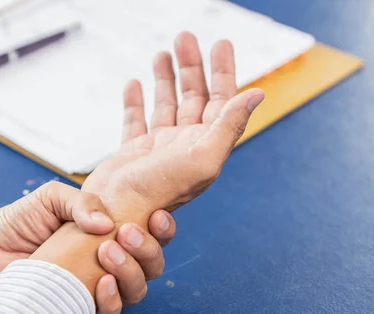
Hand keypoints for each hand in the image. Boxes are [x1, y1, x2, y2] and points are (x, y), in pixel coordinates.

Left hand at [0, 181, 174, 313]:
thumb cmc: (22, 220)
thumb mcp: (53, 197)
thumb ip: (82, 201)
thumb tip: (108, 223)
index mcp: (111, 232)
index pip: (151, 234)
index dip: (163, 228)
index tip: (155, 216)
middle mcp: (111, 261)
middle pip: (152, 265)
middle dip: (147, 250)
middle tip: (125, 234)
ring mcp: (97, 286)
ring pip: (137, 290)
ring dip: (131, 273)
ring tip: (107, 253)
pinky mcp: (79, 309)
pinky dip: (111, 303)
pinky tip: (102, 286)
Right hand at [83, 32, 264, 222]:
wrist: (116, 215)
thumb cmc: (157, 192)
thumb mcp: (201, 158)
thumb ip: (229, 126)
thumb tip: (258, 94)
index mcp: (205, 146)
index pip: (221, 101)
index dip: (223, 72)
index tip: (221, 44)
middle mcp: (184, 146)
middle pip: (194, 97)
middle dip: (192, 66)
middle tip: (185, 38)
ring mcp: (157, 148)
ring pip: (166, 105)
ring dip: (166, 79)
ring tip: (162, 53)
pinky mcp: (132, 153)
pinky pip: (136, 121)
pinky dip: (135, 102)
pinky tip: (134, 84)